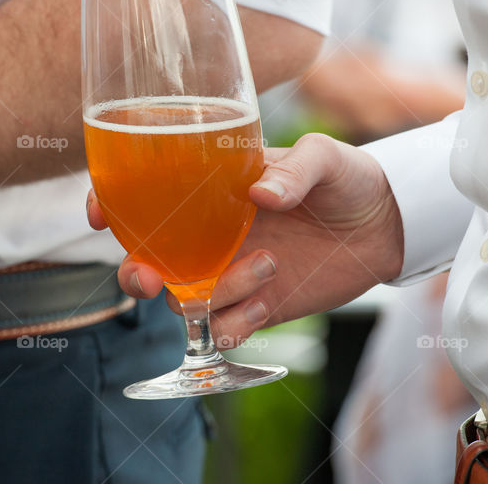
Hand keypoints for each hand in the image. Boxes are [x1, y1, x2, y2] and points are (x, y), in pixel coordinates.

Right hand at [86, 132, 404, 346]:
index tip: (99, 212)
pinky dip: (232, 324)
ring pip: (183, 299)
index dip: (110, 203)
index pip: (144, 195)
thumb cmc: (348, 178)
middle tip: (149, 279)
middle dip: (134, 274)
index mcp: (211, 190)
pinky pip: (221, 329)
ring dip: (209, 294)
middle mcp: (210, 234)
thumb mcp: (326, 157)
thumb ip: (296, 169)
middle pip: (146, 259)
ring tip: (268, 266)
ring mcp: (230, 272)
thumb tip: (261, 195)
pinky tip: (266, 303)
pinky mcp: (256, 307)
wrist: (387, 226)